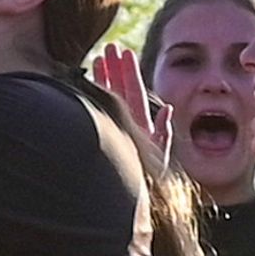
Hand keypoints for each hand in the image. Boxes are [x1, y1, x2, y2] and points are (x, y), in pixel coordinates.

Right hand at [90, 44, 167, 182]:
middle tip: (108, 47)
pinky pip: (97, 115)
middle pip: (120, 91)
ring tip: (97, 58)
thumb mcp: (158, 160)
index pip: (134, 94)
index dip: (129, 72)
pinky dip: (92, 99)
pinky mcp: (102, 141)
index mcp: (141, 128)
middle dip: (115, 69)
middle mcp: (126, 128)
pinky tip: (85, 85)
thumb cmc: (147, 188)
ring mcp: (113, 133)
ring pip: (107, 101)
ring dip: (103, 79)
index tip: (122, 52)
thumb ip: (163, 135)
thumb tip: (168, 108)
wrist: (131, 208)